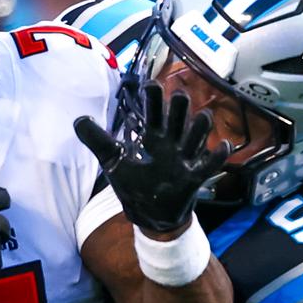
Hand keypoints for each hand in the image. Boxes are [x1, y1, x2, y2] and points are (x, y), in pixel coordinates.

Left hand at [74, 75, 230, 235]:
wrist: (151, 215)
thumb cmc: (135, 185)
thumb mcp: (113, 161)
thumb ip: (97, 140)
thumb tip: (78, 120)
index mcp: (152, 137)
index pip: (155, 110)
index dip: (154, 97)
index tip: (149, 86)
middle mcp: (170, 143)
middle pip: (179, 116)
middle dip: (180, 106)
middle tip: (177, 98)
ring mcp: (184, 159)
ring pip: (198, 134)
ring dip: (200, 126)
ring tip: (202, 118)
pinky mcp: (194, 177)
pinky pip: (211, 164)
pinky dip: (218, 155)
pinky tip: (223, 146)